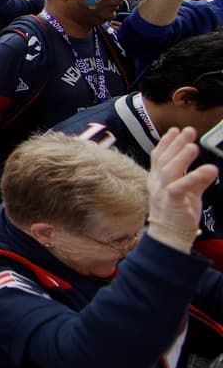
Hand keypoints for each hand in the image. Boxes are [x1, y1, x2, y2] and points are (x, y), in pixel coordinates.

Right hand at [146, 126, 217, 252]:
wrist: (170, 237)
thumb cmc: (178, 213)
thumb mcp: (189, 193)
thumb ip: (197, 180)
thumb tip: (211, 168)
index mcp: (157, 179)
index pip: (159, 156)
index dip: (167, 142)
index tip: (176, 130)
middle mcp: (156, 184)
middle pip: (164, 159)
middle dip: (176, 144)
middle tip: (188, 131)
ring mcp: (162, 193)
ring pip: (169, 171)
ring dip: (181, 158)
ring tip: (193, 147)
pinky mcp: (171, 203)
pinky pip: (179, 188)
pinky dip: (192, 178)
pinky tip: (206, 170)